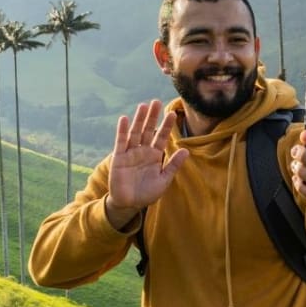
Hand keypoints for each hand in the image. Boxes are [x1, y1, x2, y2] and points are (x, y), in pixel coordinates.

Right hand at [105, 99, 188, 229]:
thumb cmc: (147, 193)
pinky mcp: (119, 158)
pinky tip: (125, 119)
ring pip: (135, 133)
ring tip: (143, 106)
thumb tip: (186, 150)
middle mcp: (143, 151)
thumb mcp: (164, 179)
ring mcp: (130, 153)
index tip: (173, 114)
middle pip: (148, 130)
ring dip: (139, 120)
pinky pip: (121, 142)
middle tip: (156, 102)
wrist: (130, 204)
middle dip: (152, 117)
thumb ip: (173, 165)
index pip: (162, 137)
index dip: (167, 126)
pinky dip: (122, 131)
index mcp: (155, 155)